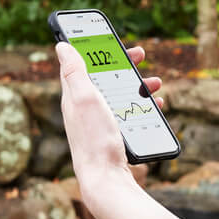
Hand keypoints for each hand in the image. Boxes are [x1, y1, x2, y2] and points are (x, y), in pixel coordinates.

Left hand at [56, 42, 162, 194]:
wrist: (106, 181)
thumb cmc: (94, 139)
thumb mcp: (84, 99)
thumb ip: (75, 72)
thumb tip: (62, 46)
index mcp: (74, 96)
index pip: (81, 63)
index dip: (95, 48)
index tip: (111, 38)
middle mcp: (84, 109)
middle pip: (104, 78)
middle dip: (123, 65)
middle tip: (141, 55)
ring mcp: (98, 123)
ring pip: (119, 95)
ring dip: (138, 85)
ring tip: (156, 83)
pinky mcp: (112, 136)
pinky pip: (128, 113)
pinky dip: (142, 106)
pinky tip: (155, 108)